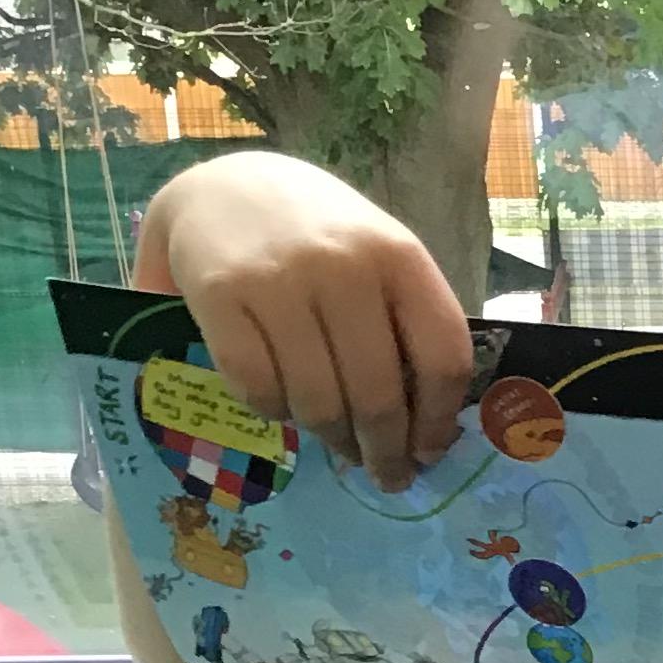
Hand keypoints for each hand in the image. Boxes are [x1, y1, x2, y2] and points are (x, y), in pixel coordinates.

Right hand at [134, 154, 472, 490]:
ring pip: (318, 402)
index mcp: (399, 255)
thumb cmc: (316, 237)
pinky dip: (275, 412)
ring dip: (332, 437)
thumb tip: (426, 426)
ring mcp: (279, 280)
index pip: (442, 357)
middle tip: (387, 476)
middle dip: (385, 452)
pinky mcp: (221, 295)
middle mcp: (344, 265)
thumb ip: (404, 323)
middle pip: (379, 394)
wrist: (222, 186)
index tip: (431, 452)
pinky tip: (283, 404)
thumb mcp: (376, 258)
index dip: (439, 420)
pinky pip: (259, 390)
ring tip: (336, 440)